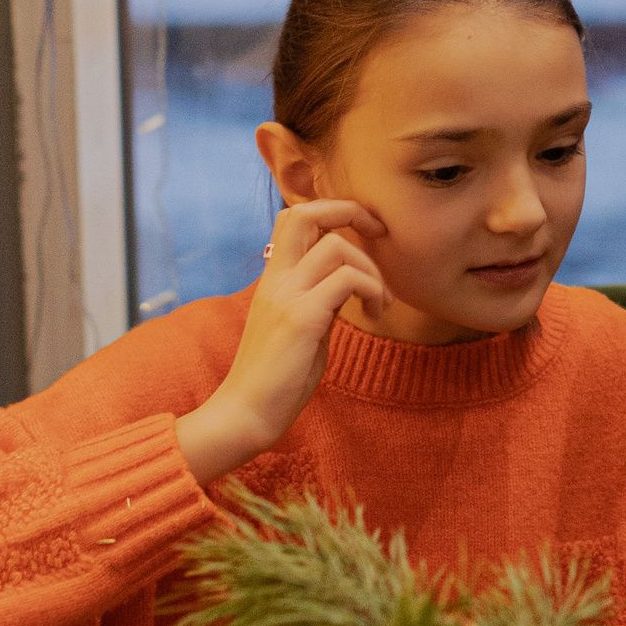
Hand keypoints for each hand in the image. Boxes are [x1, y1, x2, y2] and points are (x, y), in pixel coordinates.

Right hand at [178, 201, 388, 484]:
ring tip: (380, 301)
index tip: (367, 230)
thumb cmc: (277, 377)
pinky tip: (375, 311)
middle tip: (380, 234)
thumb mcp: (301, 325)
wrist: (245, 415)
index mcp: (273, 279)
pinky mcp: (301, 319)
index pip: (295, 217)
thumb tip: (348, 282)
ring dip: (370, 267)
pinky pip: (346, 281)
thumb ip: (318, 298)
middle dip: (351, 211)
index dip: (333, 210)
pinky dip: (372, 288)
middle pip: (305, 213)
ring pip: (335, 246)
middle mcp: (275, 280)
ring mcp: (286, 297)